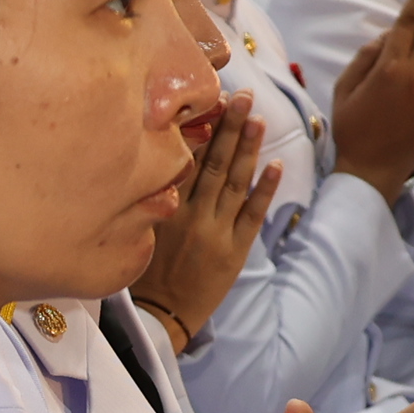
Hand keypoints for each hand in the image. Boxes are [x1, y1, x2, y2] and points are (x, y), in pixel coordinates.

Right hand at [132, 92, 275, 337]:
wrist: (160, 317)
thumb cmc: (141, 274)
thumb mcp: (137, 230)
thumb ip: (151, 198)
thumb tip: (160, 161)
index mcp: (164, 208)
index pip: (186, 159)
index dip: (201, 127)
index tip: (210, 98)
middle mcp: (192, 215)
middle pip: (215, 162)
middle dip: (230, 126)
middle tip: (242, 95)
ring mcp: (216, 232)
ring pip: (235, 182)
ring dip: (249, 148)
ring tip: (258, 117)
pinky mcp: (234, 251)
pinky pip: (252, 214)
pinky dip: (265, 189)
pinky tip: (275, 164)